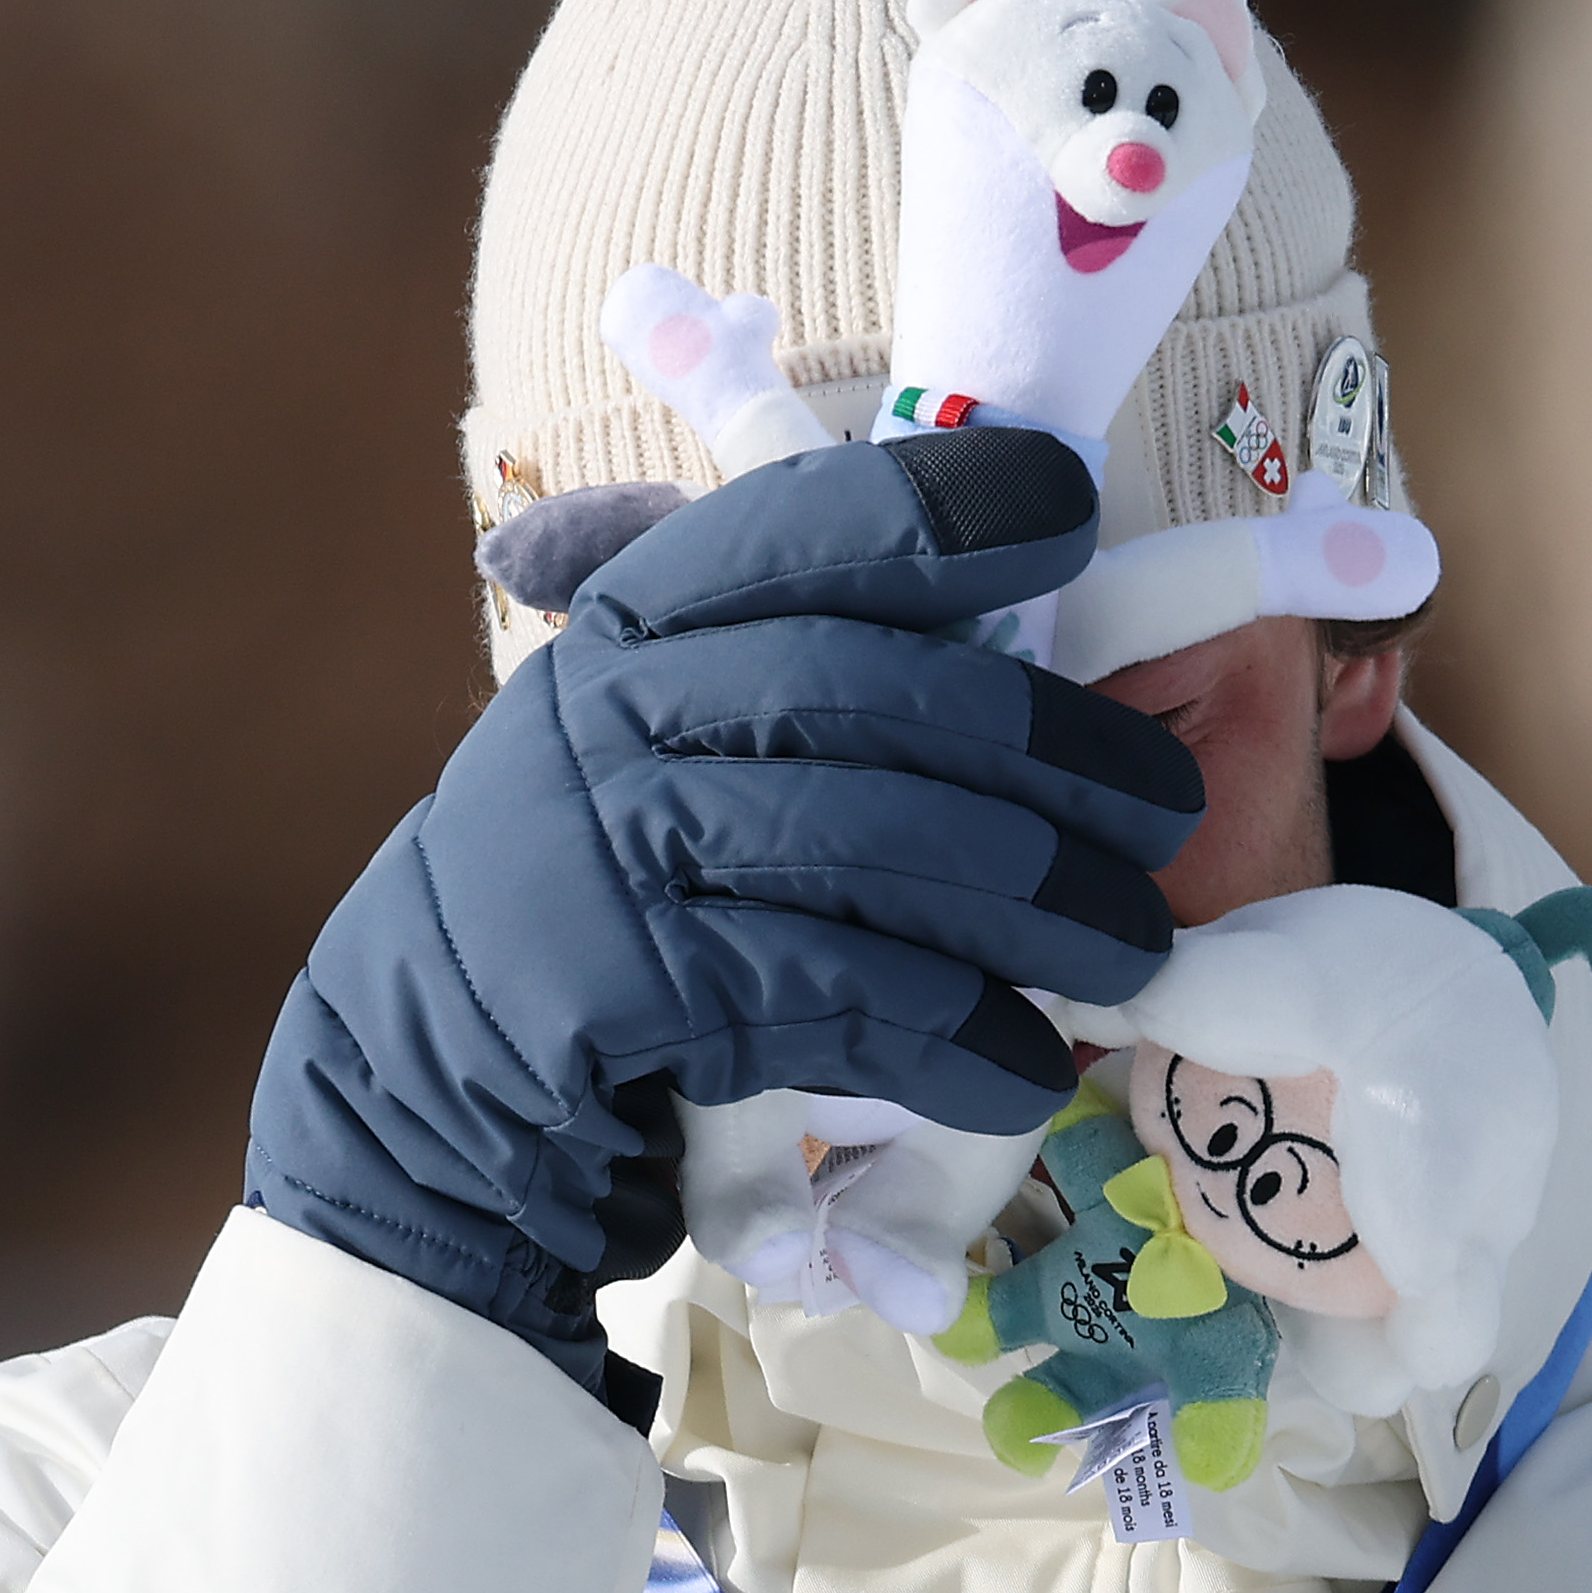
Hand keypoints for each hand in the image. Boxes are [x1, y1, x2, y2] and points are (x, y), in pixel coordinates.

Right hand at [248, 427, 1199, 1386]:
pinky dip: (949, 1032)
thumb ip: (780, 681)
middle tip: (1167, 811)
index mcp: (631, 627)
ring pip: (868, 840)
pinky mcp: (627, 984)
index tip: (1071, 511)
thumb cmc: (601, 904)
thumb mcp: (652, 753)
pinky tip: (1022, 1064)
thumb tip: (1007, 629)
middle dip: (1046, 746)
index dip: (944, 508)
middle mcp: (610, 711)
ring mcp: (609, 845)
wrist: (424, 1084)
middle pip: (865, 690)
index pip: (797, 526)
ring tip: (1130, 954)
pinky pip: (833, 989)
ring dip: (1031, 903)